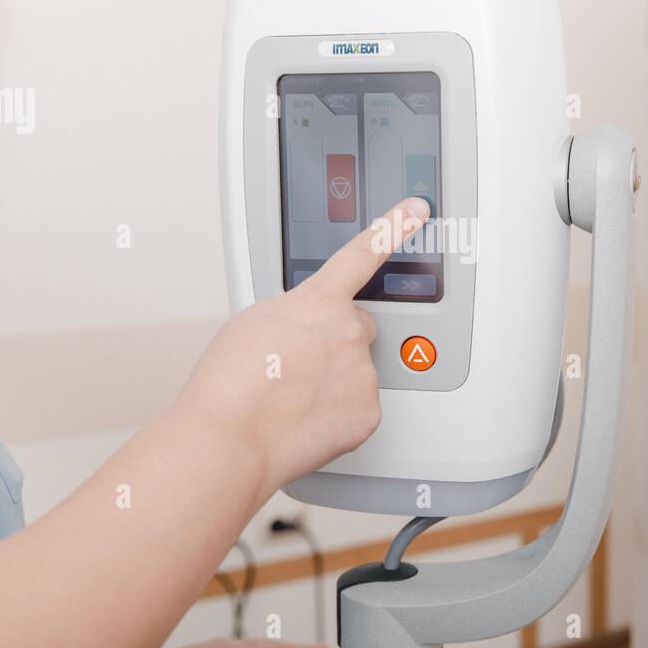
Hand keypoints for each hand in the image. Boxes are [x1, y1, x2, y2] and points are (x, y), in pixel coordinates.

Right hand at [178, 197, 429, 495]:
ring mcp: (363, 373)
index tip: (417, 209)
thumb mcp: (255, 320)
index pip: (365, 252)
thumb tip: (306, 325)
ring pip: (357, 370)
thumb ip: (294, 311)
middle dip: (334, 342)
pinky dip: (338, 414)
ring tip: (291, 399)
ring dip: (333, 380)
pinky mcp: (369, 413)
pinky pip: (359, 407)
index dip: (395, 226)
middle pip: (357, 327)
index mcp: (319, 301)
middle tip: (296, 366)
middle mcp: (349, 331)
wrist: (230, 437)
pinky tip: (306, 420)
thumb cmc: (229, 383)